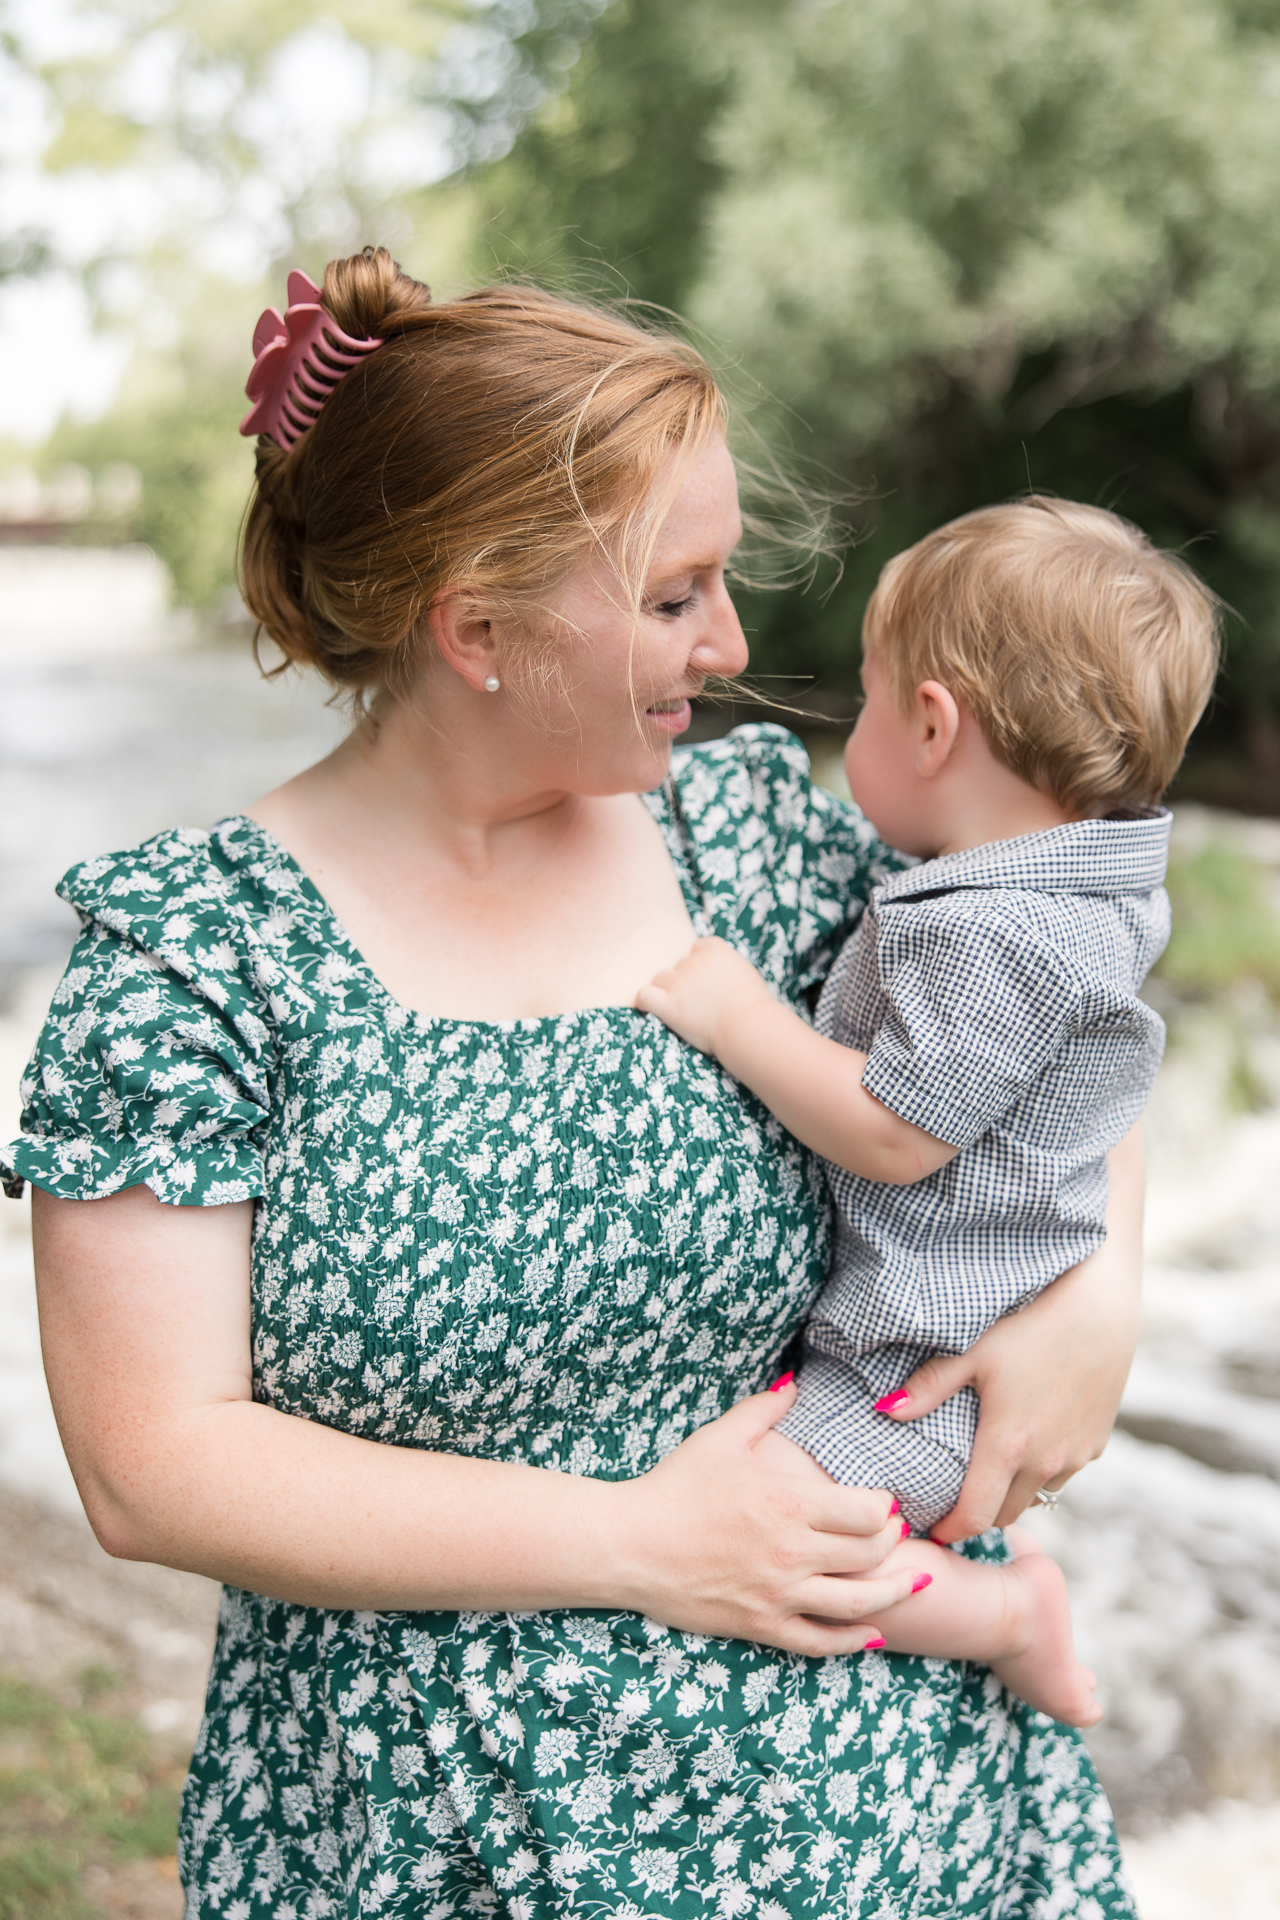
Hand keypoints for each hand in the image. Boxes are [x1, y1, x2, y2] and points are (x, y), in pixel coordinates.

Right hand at [607, 1378, 920, 1654]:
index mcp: (790, 1504)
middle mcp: (793, 1553)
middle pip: (871, 1554)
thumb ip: (764, 1411)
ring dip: (893, 1592)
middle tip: (897, 1534)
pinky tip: (872, 1632)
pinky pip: (820, 1641)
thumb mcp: (721, 1439)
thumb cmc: (674, 1487)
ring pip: (858, 1603)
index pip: (869, 1512)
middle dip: (892, 1542)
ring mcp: (780, 1594)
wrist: (630, 1545)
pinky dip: (852, 1640)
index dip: (885, 1507)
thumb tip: (794, 1384)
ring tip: (914, 1581)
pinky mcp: (762, 1625)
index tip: (883, 1503)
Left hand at [636, 936, 772, 1056]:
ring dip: (667, 990)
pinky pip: (644, 996)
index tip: (709, 981)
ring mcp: (679, 982)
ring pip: (660, 979)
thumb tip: (716, 966)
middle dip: (686, 980)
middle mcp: (693, 962)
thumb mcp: (745, 971)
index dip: (701, 964)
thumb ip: (726, 963)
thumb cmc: (753, 1005)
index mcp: (714, 950)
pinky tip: (656, 1009)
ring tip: (684, 1009)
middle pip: (679, 964)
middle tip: (702, 1001)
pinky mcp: (668, 1005)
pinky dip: (646, 1001)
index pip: (697, 947)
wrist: (748, 1027)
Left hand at [880, 1128, 1144, 1540]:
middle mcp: (1046, 1462)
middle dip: (977, 1515)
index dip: (950, 1530)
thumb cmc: (1030, 1322)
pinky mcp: (1097, 1444)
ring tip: (988, 1475)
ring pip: (1037, 1497)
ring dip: (1012, 1494)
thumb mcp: (972, 1351)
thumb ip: (929, 1386)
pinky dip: (1042, 1472)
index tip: (931, 1531)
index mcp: (1008, 1446)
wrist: (1100, 1308)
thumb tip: (884, 1410)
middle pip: (1005, 1514)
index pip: (975, 1516)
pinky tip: (1028, 1444)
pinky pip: (1063, 1475)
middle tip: (952, 1502)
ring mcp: (1075, 1456)